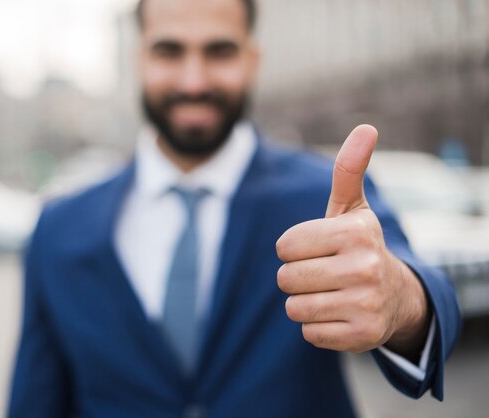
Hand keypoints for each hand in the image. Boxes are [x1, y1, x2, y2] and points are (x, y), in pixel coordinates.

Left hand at [276, 125, 429, 355]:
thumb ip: (349, 170)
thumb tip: (366, 127)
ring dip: (304, 301)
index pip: (285, 246)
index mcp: (357, 232)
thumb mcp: (353, 209)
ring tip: (330, 293)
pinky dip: (316, 325)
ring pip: (294, 307)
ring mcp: (366, 304)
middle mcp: (365, 267)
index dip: (293, 248)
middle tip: (322, 273)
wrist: (395, 297)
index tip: (316, 249)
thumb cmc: (358, 247)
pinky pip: (307, 332)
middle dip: (296, 276)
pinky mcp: (362, 336)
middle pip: (286, 278)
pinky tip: (338, 314)